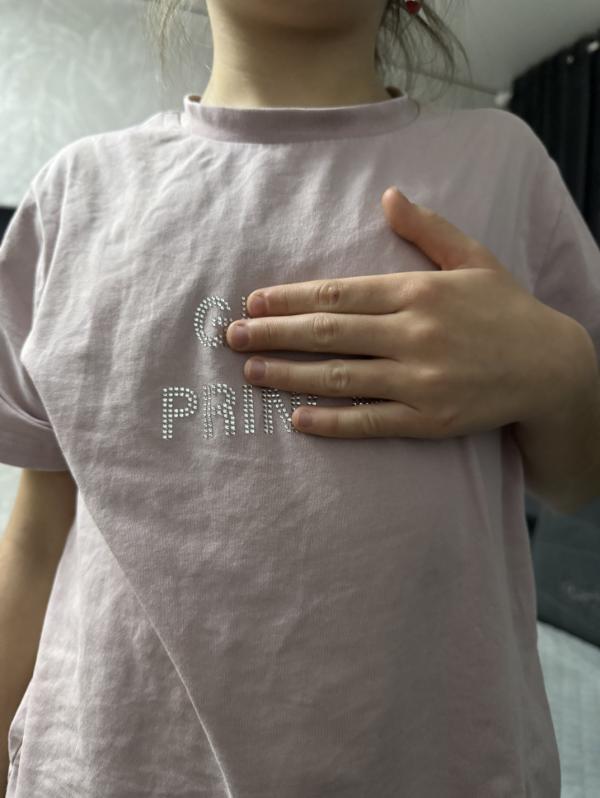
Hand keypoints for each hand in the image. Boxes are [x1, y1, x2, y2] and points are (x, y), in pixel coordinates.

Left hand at [226, 187, 575, 438]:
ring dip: (290, 374)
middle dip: (274, 333)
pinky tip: (297, 418)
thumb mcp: (473, 258)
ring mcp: (420, 380)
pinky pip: (369, 422)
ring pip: (341, 377)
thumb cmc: (507, 309)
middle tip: (233, 336)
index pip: (338, 294)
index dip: (290, 298)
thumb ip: (427, 229)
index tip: (254, 300)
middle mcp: (414, 334)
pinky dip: (331, 421)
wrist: (551, 368)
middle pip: (328, 334)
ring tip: (251, 372)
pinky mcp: (428, 420)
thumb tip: (388, 196)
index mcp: (419, 291)